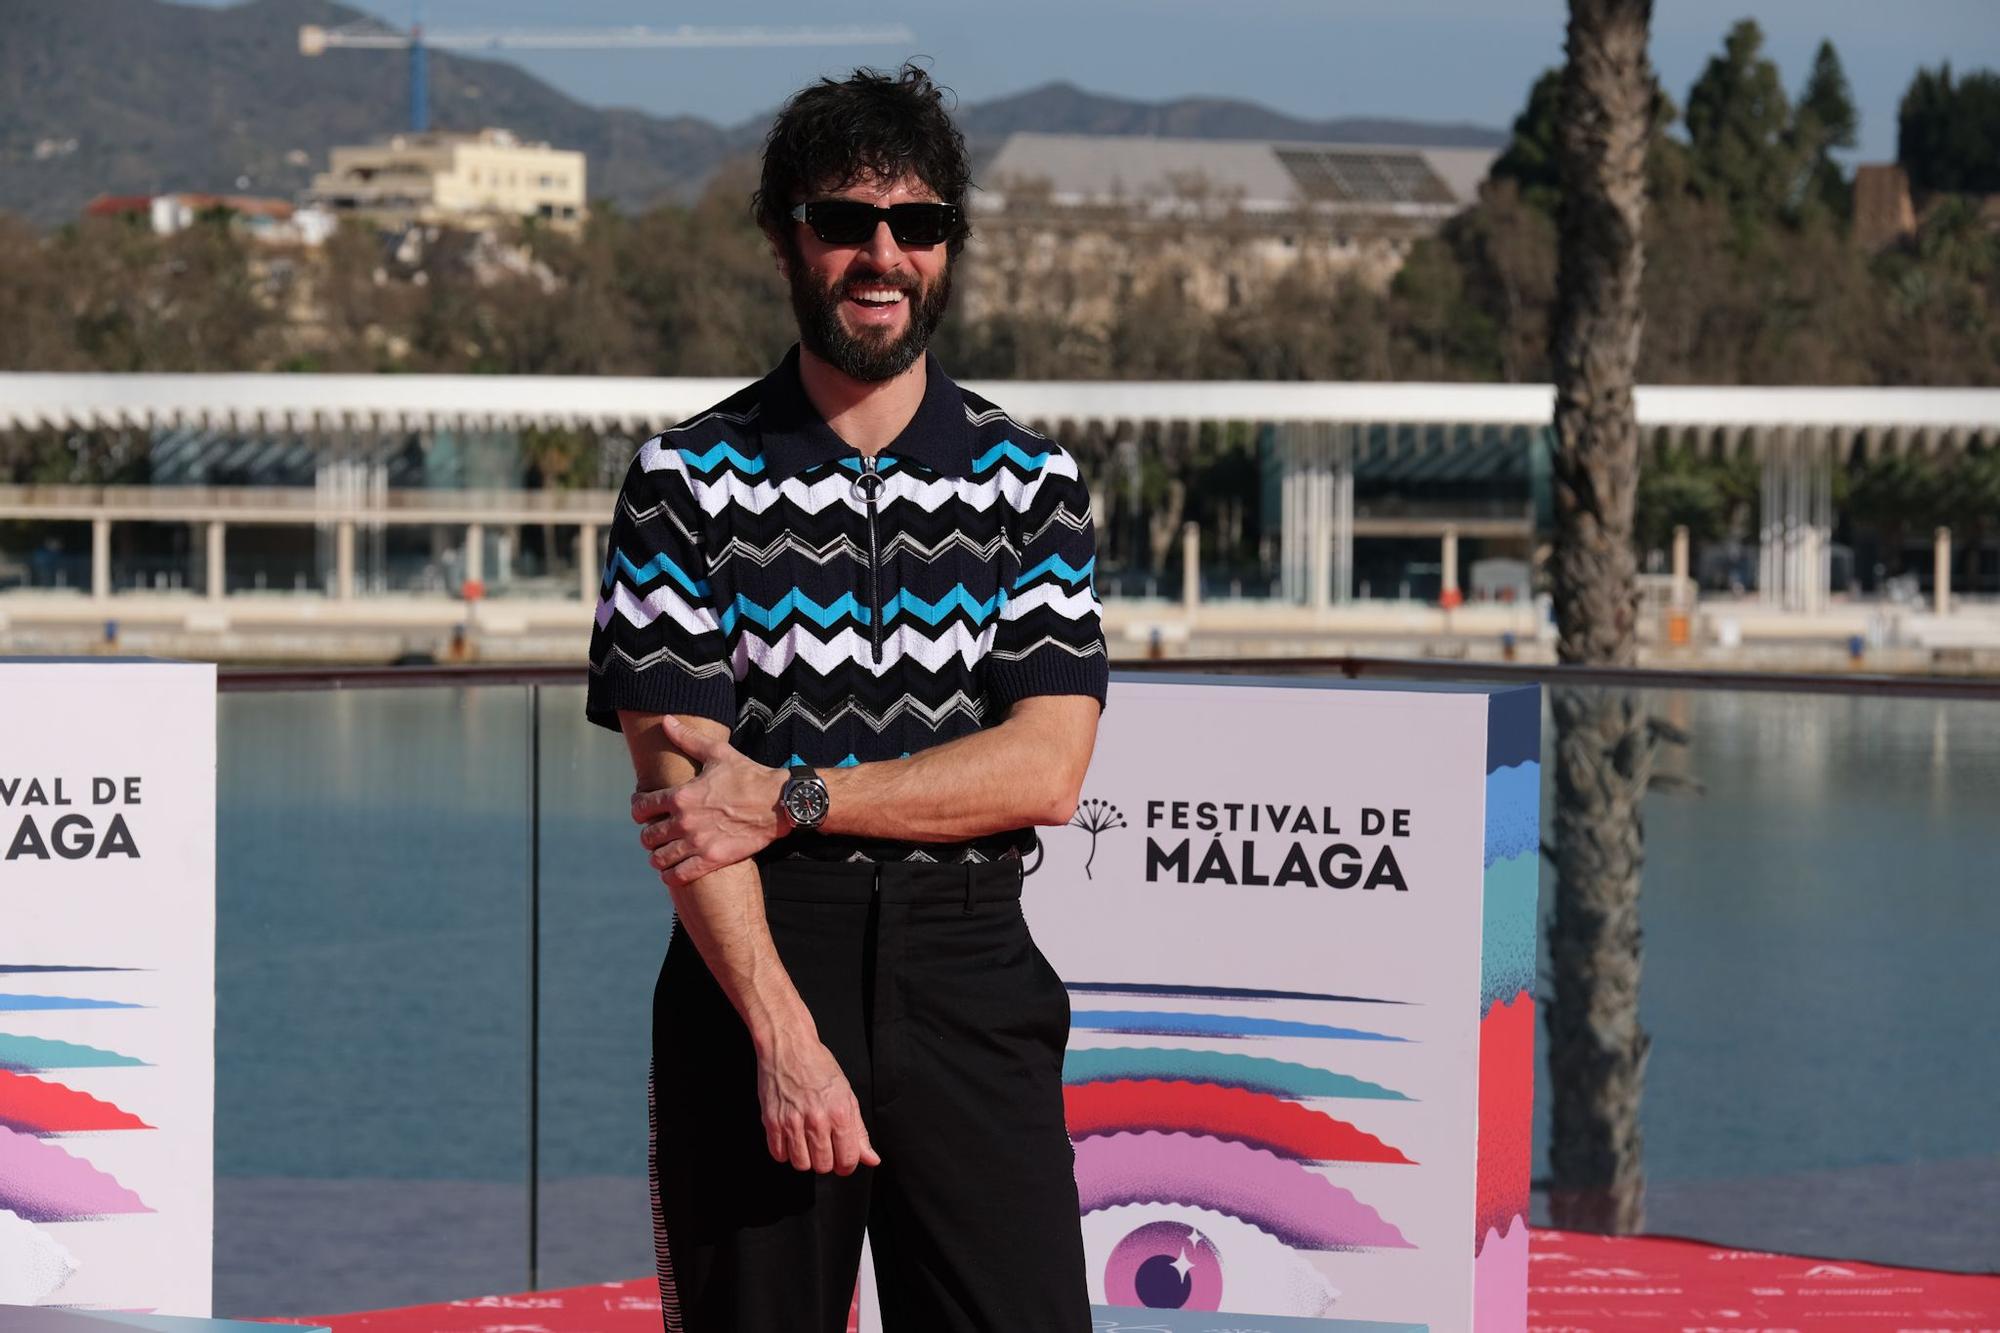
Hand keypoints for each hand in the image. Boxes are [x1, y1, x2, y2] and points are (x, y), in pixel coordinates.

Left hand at [634, 716, 787, 887]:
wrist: (779, 803)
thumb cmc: (749, 776)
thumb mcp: (718, 754)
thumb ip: (688, 739)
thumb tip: (666, 721)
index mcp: (682, 795)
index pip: (642, 809)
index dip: (638, 811)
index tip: (644, 813)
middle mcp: (685, 821)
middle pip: (648, 837)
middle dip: (648, 836)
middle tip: (656, 834)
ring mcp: (698, 843)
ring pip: (660, 858)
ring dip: (658, 857)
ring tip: (663, 854)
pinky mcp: (712, 859)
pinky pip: (679, 875)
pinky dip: (671, 875)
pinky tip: (673, 871)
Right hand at [758, 1029, 880, 1174]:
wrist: (788, 1047)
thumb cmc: (819, 1067)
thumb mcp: (847, 1095)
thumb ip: (859, 1131)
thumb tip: (871, 1159)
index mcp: (839, 1113)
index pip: (848, 1159)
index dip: (847, 1164)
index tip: (843, 1158)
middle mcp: (816, 1120)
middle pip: (823, 1166)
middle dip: (826, 1161)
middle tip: (824, 1146)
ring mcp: (791, 1122)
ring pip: (801, 1165)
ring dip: (805, 1158)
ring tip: (806, 1140)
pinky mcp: (771, 1121)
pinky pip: (779, 1155)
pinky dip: (785, 1151)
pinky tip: (791, 1136)